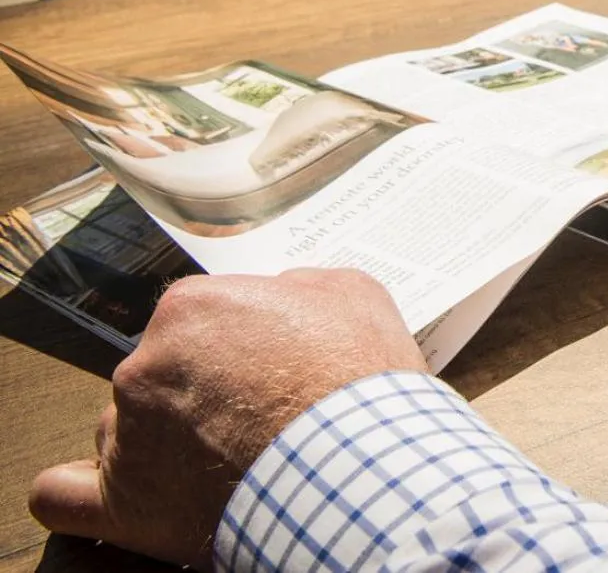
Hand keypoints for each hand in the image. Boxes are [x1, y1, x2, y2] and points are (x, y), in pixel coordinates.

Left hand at [29, 269, 426, 567]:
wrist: (362, 472)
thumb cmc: (360, 386)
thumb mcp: (353, 295)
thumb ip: (299, 286)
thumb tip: (281, 295)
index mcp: (192, 308)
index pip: (196, 318)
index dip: (237, 343)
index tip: (268, 368)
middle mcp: (146, 365)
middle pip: (155, 373)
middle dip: (198, 390)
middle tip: (256, 416)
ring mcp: (128, 435)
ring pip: (123, 429)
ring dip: (162, 441)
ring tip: (224, 463)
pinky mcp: (122, 504)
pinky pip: (62, 495)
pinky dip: (81, 492)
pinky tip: (113, 491)